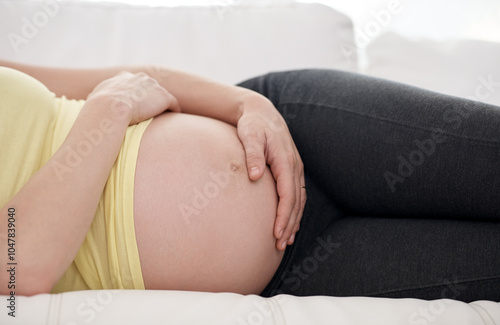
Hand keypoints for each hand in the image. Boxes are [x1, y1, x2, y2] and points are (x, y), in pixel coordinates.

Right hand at [88, 71, 179, 124]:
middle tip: (154, 110)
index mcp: (124, 77)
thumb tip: (92, 103)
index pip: (135, 84)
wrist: (111, 108)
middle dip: (152, 97)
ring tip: (165, 115)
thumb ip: (98, 98)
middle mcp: (140, 78)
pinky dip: (174, 109)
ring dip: (163, 104)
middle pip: (150, 88)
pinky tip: (173, 116)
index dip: (137, 95)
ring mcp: (153, 86)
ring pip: (162, 96)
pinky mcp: (164, 97)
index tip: (138, 104)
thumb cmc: (99, 107)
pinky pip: (173, 103)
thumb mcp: (94, 98)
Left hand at [237, 95, 305, 250]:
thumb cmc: (253, 125)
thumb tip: (254, 176)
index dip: (284, 215)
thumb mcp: (250, 135)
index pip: (288, 194)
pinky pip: (297, 194)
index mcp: (285, 160)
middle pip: (296, 201)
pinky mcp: (291, 169)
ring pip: (299, 200)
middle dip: (290, 224)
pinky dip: (294, 210)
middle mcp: (294, 166)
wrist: (262, 112)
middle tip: (280, 244)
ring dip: (294, 220)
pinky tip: (288, 222)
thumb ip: (252, 154)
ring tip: (285, 240)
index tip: (277, 232)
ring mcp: (295, 168)